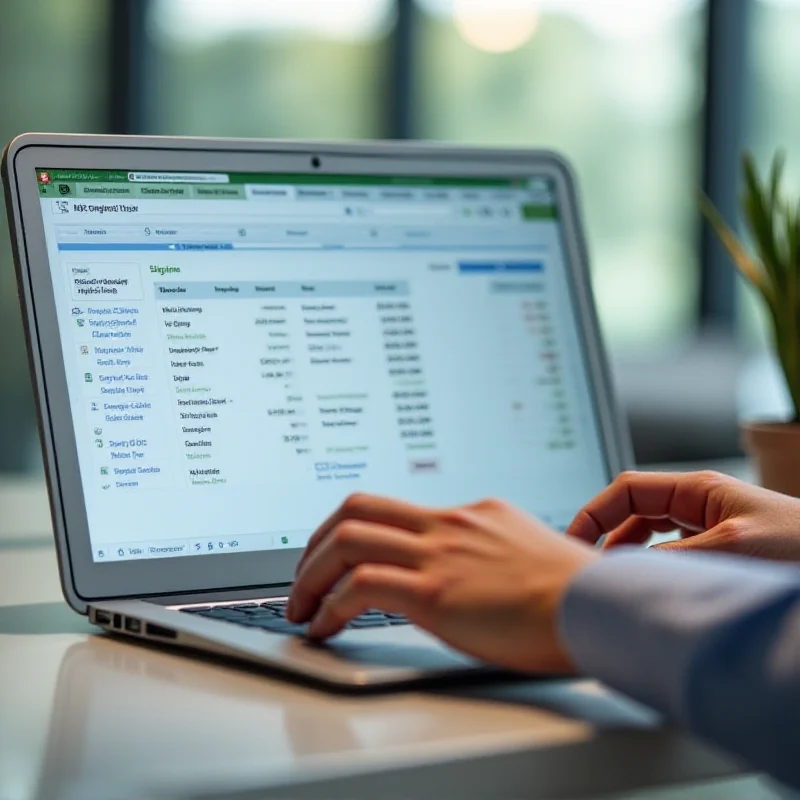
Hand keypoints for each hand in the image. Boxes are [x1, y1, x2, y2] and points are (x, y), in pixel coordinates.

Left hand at [287, 494, 598, 672]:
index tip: (337, 556)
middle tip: (304, 575)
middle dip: (317, 542)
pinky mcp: (435, 592)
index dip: (353, 531)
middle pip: (357, 508)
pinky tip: (325, 627)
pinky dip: (330, 606)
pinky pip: (360, 588)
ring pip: (347, 540)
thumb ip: (489, 553)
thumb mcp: (526, 552)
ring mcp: (440, 554)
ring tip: (301, 605)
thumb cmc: (575, 593)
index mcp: (470, 514)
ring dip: (310, 574)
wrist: (599, 607)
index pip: (393, 508)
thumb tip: (467, 574)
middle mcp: (449, 524)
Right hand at [567, 470, 799, 560]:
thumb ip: (672, 556)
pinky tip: (650, 585)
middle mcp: (698, 503)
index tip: (573, 538)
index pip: (627, 489)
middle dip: (605, 534)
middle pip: (632, 511)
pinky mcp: (718, 547)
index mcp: (696, 489)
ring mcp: (708, 525)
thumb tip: (626, 570)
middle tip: (586, 566)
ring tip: (614, 580)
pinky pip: (669, 552)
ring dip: (628, 553)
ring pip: (649, 533)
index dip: (594, 510)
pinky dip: (652, 566)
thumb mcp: (731, 547)